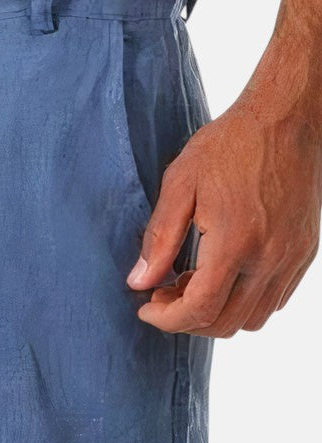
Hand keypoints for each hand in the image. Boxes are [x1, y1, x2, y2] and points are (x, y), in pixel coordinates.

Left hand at [126, 105, 321, 336]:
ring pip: (251, 320)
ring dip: (216, 314)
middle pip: (224, 324)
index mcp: (235, 242)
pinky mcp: (304, 253)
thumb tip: (138, 283)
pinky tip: (222, 274)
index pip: (199, 310)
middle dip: (186, 320)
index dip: (166, 320)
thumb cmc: (230, 145)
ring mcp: (291, 258)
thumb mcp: (180, 185)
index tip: (146, 308)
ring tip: (192, 282)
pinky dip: (243, 302)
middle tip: (163, 294)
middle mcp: (269, 258)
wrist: (287, 118)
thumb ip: (159, 240)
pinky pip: (273, 301)